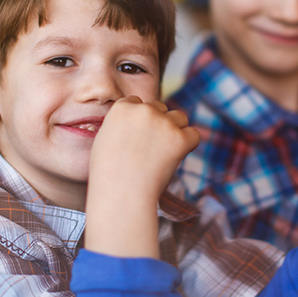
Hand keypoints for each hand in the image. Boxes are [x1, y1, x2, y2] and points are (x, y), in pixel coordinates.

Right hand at [85, 96, 199, 257]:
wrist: (121, 193)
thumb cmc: (108, 175)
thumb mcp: (104, 141)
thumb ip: (119, 126)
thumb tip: (133, 127)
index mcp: (122, 108)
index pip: (137, 102)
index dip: (139, 120)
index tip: (137, 137)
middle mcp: (144, 110)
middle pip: (159, 107)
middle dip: (157, 123)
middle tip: (150, 148)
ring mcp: (163, 123)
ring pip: (179, 117)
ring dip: (175, 130)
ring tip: (164, 152)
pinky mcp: (180, 138)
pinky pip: (193, 135)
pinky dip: (188, 145)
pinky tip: (177, 157)